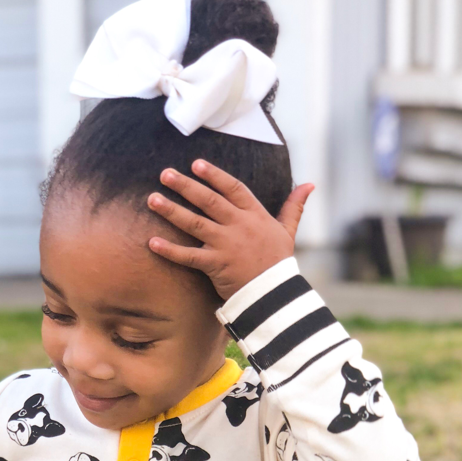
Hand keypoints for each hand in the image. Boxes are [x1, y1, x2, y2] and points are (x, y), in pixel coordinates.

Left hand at [147, 160, 313, 300]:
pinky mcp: (215, 265)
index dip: (214, 175)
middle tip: (165, 174)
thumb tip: (310, 185)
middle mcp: (238, 226)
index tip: (196, 164)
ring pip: (194, 223)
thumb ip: (294, 206)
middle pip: (208, 200)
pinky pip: (188, 256)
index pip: (233, 188)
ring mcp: (225, 245)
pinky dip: (170, 250)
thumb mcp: (288, 231)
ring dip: (171, 210)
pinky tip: (152, 242)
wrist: (276, 295)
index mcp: (254, 215)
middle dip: (185, 186)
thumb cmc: (279, 263)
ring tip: (152, 199)